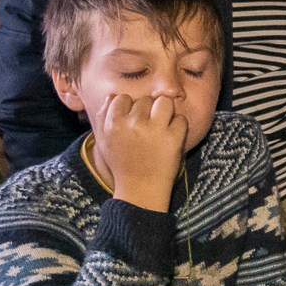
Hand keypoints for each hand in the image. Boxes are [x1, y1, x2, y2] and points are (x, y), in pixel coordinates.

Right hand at [93, 93, 187, 211]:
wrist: (141, 190)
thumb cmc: (123, 164)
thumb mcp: (104, 142)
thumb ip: (104, 117)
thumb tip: (112, 95)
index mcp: (113, 124)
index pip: (122, 98)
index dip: (129, 108)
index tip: (133, 122)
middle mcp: (133, 124)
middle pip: (145, 100)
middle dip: (148, 112)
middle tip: (148, 129)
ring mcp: (154, 130)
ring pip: (164, 102)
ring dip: (166, 112)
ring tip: (162, 127)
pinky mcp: (173, 138)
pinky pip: (181, 119)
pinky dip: (179, 128)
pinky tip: (171, 139)